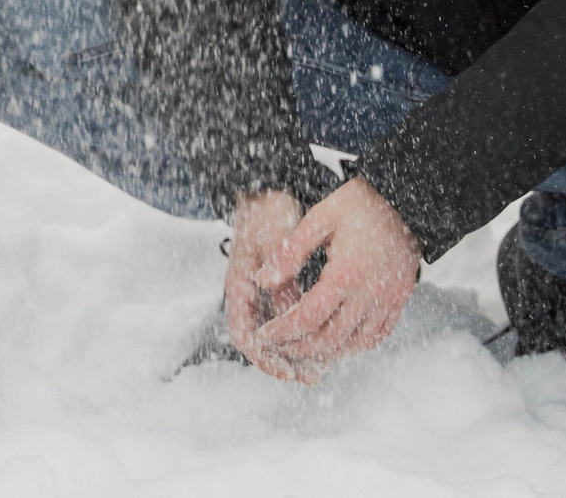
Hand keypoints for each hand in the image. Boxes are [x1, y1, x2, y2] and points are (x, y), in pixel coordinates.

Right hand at [224, 190, 309, 379]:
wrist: (272, 189)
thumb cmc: (270, 213)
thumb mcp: (276, 245)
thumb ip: (284, 282)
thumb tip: (295, 319)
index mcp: (238, 286)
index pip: (244, 336)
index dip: (264, 358)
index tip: (287, 372)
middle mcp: (250, 294)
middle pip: (261, 342)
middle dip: (285, 362)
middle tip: (312, 376)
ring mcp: (264, 292)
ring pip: (278, 332)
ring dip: (297, 351)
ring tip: (323, 365)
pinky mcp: (280, 286)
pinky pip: (290, 318)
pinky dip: (305, 332)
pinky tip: (326, 337)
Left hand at [232, 179, 422, 381]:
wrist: (404, 199)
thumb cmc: (358, 204)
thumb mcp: (319, 218)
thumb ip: (290, 252)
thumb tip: (262, 280)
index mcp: (346, 273)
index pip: (309, 318)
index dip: (283, 331)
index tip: (264, 335)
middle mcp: (371, 294)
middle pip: (330, 339)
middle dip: (299, 348)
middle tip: (277, 346)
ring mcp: (389, 300)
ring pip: (355, 344)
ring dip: (327, 351)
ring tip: (302, 348)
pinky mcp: (400, 300)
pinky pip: (377, 336)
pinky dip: (355, 345)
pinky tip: (337, 341)